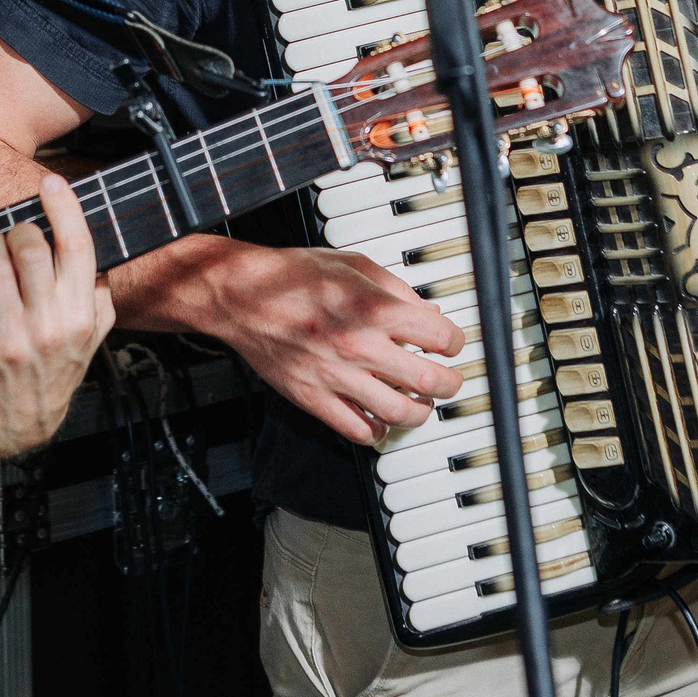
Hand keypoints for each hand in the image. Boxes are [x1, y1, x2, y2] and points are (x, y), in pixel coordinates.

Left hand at [0, 174, 116, 457]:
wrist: (13, 428)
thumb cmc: (50, 373)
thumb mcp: (89, 342)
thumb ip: (99, 302)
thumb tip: (98, 260)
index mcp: (81, 319)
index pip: (78, 248)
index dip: (65, 207)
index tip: (53, 182)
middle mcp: (49, 328)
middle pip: (31, 247)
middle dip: (17, 228)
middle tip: (11, 230)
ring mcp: (10, 341)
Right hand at [200, 244, 464, 444]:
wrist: (243, 295)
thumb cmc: (294, 275)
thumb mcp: (355, 265)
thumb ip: (395, 290)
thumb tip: (426, 313)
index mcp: (375, 309)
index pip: (439, 336)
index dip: (454, 341)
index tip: (451, 343)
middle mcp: (360, 346)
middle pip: (428, 380)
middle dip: (449, 382)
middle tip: (450, 380)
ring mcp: (337, 376)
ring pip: (399, 412)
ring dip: (420, 411)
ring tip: (421, 403)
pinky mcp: (313, 398)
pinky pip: (357, 429)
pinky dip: (378, 431)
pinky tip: (381, 421)